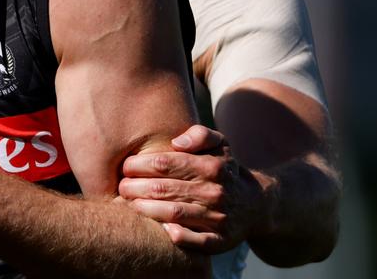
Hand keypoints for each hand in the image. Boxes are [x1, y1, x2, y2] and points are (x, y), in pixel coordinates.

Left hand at [117, 124, 264, 253]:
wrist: (255, 205)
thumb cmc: (224, 170)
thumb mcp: (220, 145)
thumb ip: (199, 135)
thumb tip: (177, 142)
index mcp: (211, 167)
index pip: (165, 163)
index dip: (139, 165)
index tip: (125, 167)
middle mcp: (215, 192)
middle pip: (164, 188)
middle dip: (135, 187)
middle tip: (121, 187)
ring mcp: (218, 218)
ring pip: (174, 213)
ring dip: (145, 209)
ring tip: (130, 204)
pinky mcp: (220, 240)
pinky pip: (195, 241)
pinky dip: (177, 235)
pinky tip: (161, 228)